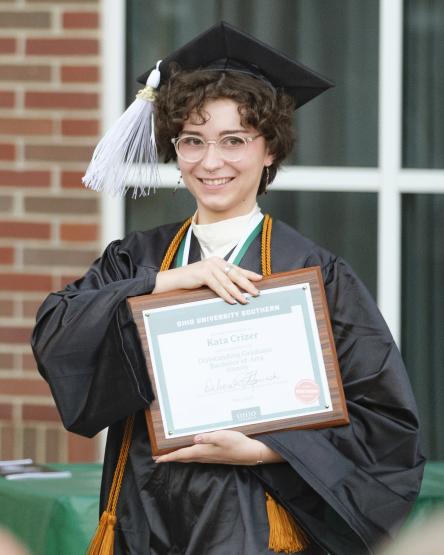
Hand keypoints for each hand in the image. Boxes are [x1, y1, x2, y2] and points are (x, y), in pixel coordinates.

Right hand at [153, 257, 261, 303]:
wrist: (175, 279)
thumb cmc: (192, 280)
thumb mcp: (209, 277)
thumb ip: (221, 279)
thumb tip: (236, 288)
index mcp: (218, 261)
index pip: (236, 268)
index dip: (249, 274)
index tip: (260, 278)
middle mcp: (215, 262)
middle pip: (235, 274)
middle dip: (247, 284)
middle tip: (257, 292)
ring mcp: (209, 267)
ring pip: (227, 282)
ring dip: (237, 292)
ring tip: (246, 300)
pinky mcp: (203, 274)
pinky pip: (218, 286)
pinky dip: (225, 294)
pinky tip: (232, 300)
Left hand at [153, 430, 283, 464]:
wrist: (250, 453)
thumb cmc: (237, 443)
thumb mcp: (222, 436)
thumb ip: (208, 437)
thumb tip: (194, 438)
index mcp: (203, 451)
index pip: (182, 455)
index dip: (169, 457)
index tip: (157, 460)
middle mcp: (204, 456)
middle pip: (183, 458)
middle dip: (171, 458)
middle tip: (159, 459)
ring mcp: (209, 457)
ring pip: (189, 458)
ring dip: (179, 457)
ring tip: (171, 456)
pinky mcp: (214, 456)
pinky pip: (196, 457)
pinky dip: (189, 455)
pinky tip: (191, 452)